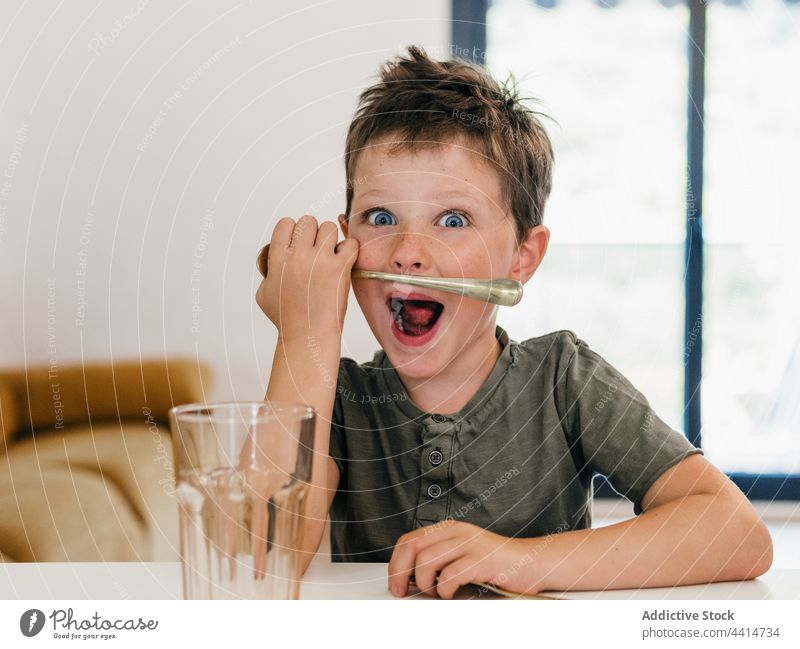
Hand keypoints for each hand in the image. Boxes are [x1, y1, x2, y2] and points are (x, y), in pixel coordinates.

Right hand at [256, 215, 358, 339]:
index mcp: (278, 259)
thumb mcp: (264, 294)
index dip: (293, 230)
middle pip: (308, 221)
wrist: (307, 335)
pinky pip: (350, 243)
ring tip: (331, 254)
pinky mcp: (339, 268)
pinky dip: (349, 250)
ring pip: (329, 228)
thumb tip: (273, 263)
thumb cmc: (286, 318)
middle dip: (313, 232)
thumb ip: (269, 272)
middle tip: (316, 248)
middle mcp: (298, 256)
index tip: (299, 242)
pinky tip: (344, 261)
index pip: (286, 224)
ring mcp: (320, 261)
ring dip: (331, 239)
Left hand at [387, 519, 543, 598]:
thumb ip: (440, 557)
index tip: (395, 583)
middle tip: (402, 591)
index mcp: (449, 529)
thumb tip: (410, 577)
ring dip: (425, 583)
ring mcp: (469, 544)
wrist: (532, 562)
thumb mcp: (463, 552)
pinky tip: (449, 593)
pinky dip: (443, 589)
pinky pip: (449, 575)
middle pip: (413, 547)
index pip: (409, 539)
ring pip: (426, 561)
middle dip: (401, 572)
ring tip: (435, 592)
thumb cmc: (496, 563)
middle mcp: (456, 532)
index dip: (396, 562)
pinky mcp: (481, 559)